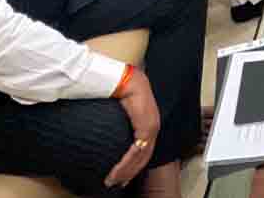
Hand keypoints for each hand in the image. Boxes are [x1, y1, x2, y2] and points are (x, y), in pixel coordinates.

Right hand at [104, 67, 159, 188]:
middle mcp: (153, 128)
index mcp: (149, 124)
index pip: (144, 151)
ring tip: (112, 180)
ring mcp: (151, 128)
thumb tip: (110, 131)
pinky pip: (136, 151)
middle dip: (129, 173)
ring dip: (125, 171)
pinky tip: (116, 172)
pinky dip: (125, 163)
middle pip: (143, 158)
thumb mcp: (123, 112)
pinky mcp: (146, 128)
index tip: (122, 177)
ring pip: (140, 158)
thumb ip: (122, 123)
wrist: (126, 80)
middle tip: (115, 183)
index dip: (133, 166)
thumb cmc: (122, 92)